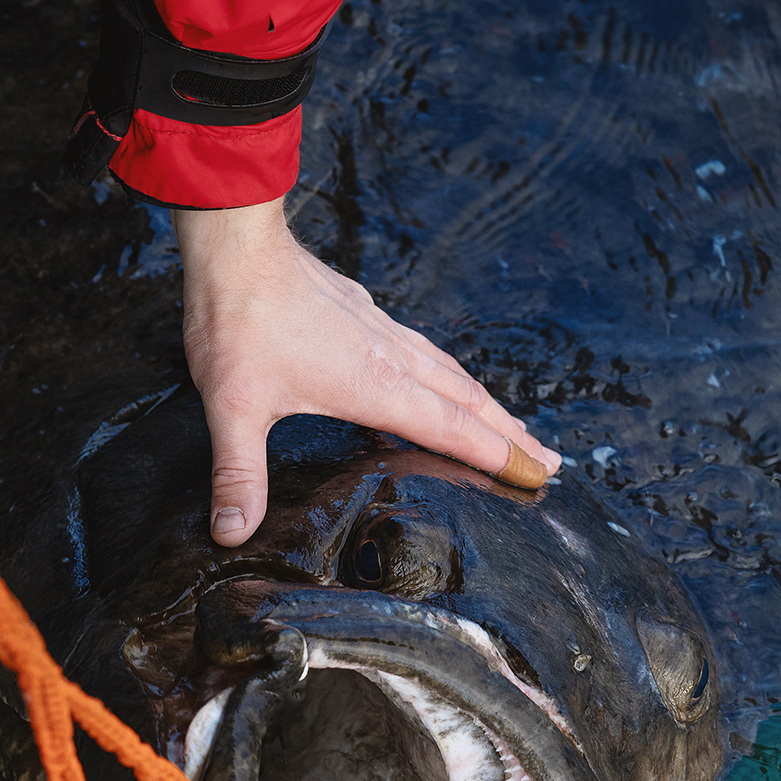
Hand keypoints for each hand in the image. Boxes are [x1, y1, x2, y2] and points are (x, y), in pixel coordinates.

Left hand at [176, 199, 559, 546]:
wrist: (237, 247)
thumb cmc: (238, 323)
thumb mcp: (233, 408)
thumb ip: (239, 473)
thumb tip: (231, 533)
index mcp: (377, 386)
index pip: (455, 431)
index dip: (499, 457)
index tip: (536, 476)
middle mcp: (393, 359)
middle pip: (470, 404)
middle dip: (512, 437)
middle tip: (548, 464)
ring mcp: (383, 331)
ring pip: (452, 375)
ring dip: (488, 406)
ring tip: (514, 428)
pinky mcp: (366, 313)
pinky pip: (427, 352)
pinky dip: (451, 376)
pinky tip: (444, 379)